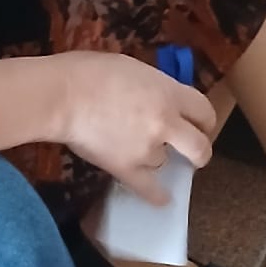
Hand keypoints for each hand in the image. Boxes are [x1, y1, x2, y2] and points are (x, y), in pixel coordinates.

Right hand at [52, 51, 216, 202]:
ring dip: (154, 156)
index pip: (204, 111)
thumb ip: (153, 86)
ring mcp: (148, 150)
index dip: (203, 119)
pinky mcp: (127, 169)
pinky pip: (149, 190)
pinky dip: (156, 195)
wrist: (61, 95)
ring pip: (163, 162)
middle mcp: (166, 124)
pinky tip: (162, 198)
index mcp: (169, 93)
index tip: (199, 123)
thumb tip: (159, 97)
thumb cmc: (89, 71)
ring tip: (132, 147)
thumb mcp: (133, 68)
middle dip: (199, 150)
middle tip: (190, 150)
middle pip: (200, 147)